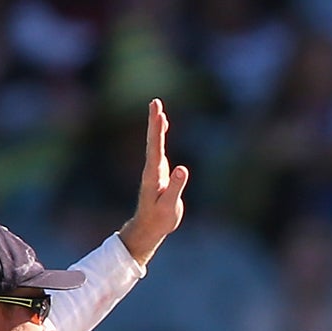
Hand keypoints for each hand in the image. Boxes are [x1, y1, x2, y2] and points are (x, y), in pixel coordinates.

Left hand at [118, 99, 188, 264]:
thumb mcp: (169, 206)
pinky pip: (159, 148)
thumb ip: (175, 187)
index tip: (159, 114)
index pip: (155, 149)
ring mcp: (155, 169)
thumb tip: (182, 168)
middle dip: (154, 121)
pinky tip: (163, 125)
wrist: (149, 227)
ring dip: (156, 125)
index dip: (157, 131)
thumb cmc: (159, 219)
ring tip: (157, 107)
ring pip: (154, 142)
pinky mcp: (159, 172)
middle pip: (152, 141)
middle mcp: (152, 169)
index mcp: (153, 175)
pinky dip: (160, 134)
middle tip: (155, 102)